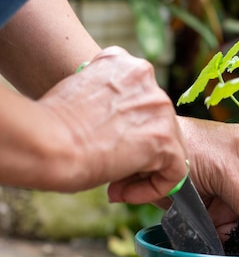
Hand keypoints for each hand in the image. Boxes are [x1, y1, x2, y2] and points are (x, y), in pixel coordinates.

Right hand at [38, 46, 187, 203]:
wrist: (46, 143)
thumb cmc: (49, 126)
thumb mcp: (78, 96)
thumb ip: (106, 103)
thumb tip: (117, 129)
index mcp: (122, 63)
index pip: (140, 100)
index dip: (127, 129)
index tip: (107, 147)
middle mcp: (146, 77)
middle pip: (157, 123)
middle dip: (137, 151)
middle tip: (111, 173)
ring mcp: (158, 106)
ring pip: (169, 146)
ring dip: (143, 172)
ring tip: (115, 186)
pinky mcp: (165, 139)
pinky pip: (175, 170)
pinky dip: (154, 188)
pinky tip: (125, 193)